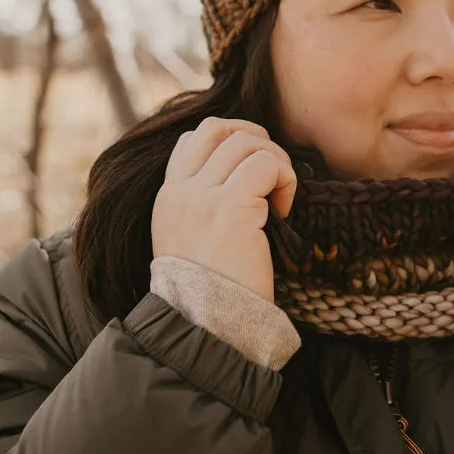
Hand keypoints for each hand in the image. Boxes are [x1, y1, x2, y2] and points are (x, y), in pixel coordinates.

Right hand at [151, 118, 297, 304]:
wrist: (207, 324)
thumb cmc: (212, 289)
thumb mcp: (191, 239)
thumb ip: (203, 204)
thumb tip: (243, 175)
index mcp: (168, 196)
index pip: (193, 138)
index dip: (229, 141)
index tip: (250, 171)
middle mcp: (180, 191)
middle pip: (219, 128)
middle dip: (255, 139)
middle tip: (272, 172)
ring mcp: (203, 196)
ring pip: (246, 142)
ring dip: (275, 161)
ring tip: (278, 196)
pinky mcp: (231, 207)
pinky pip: (267, 165)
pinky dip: (285, 179)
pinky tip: (283, 209)